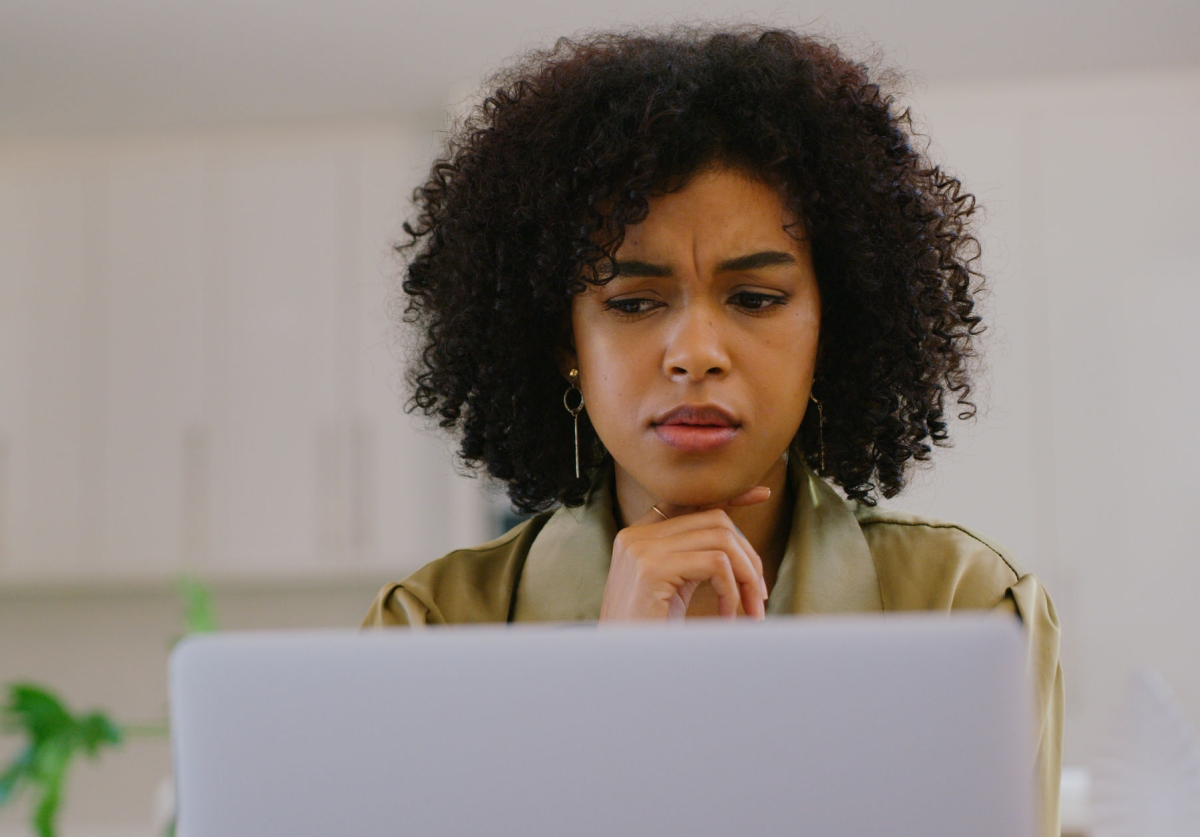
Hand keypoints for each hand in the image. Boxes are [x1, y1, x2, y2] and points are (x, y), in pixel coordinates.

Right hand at [599, 487, 771, 621]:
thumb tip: (737, 546)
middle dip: (748, 556)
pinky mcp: (651, 569)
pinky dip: (732, 591)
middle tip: (760, 594)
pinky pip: (715, 564)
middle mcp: (636, 535)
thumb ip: (692, 560)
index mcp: (638, 536)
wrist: (619, 669)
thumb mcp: (673, 588)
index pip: (689, 500)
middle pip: (714, 521)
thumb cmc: (650, 635)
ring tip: (751, 609)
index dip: (729, 496)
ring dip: (747, 575)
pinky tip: (728, 616)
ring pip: (721, 540)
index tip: (761, 494)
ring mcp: (641, 549)